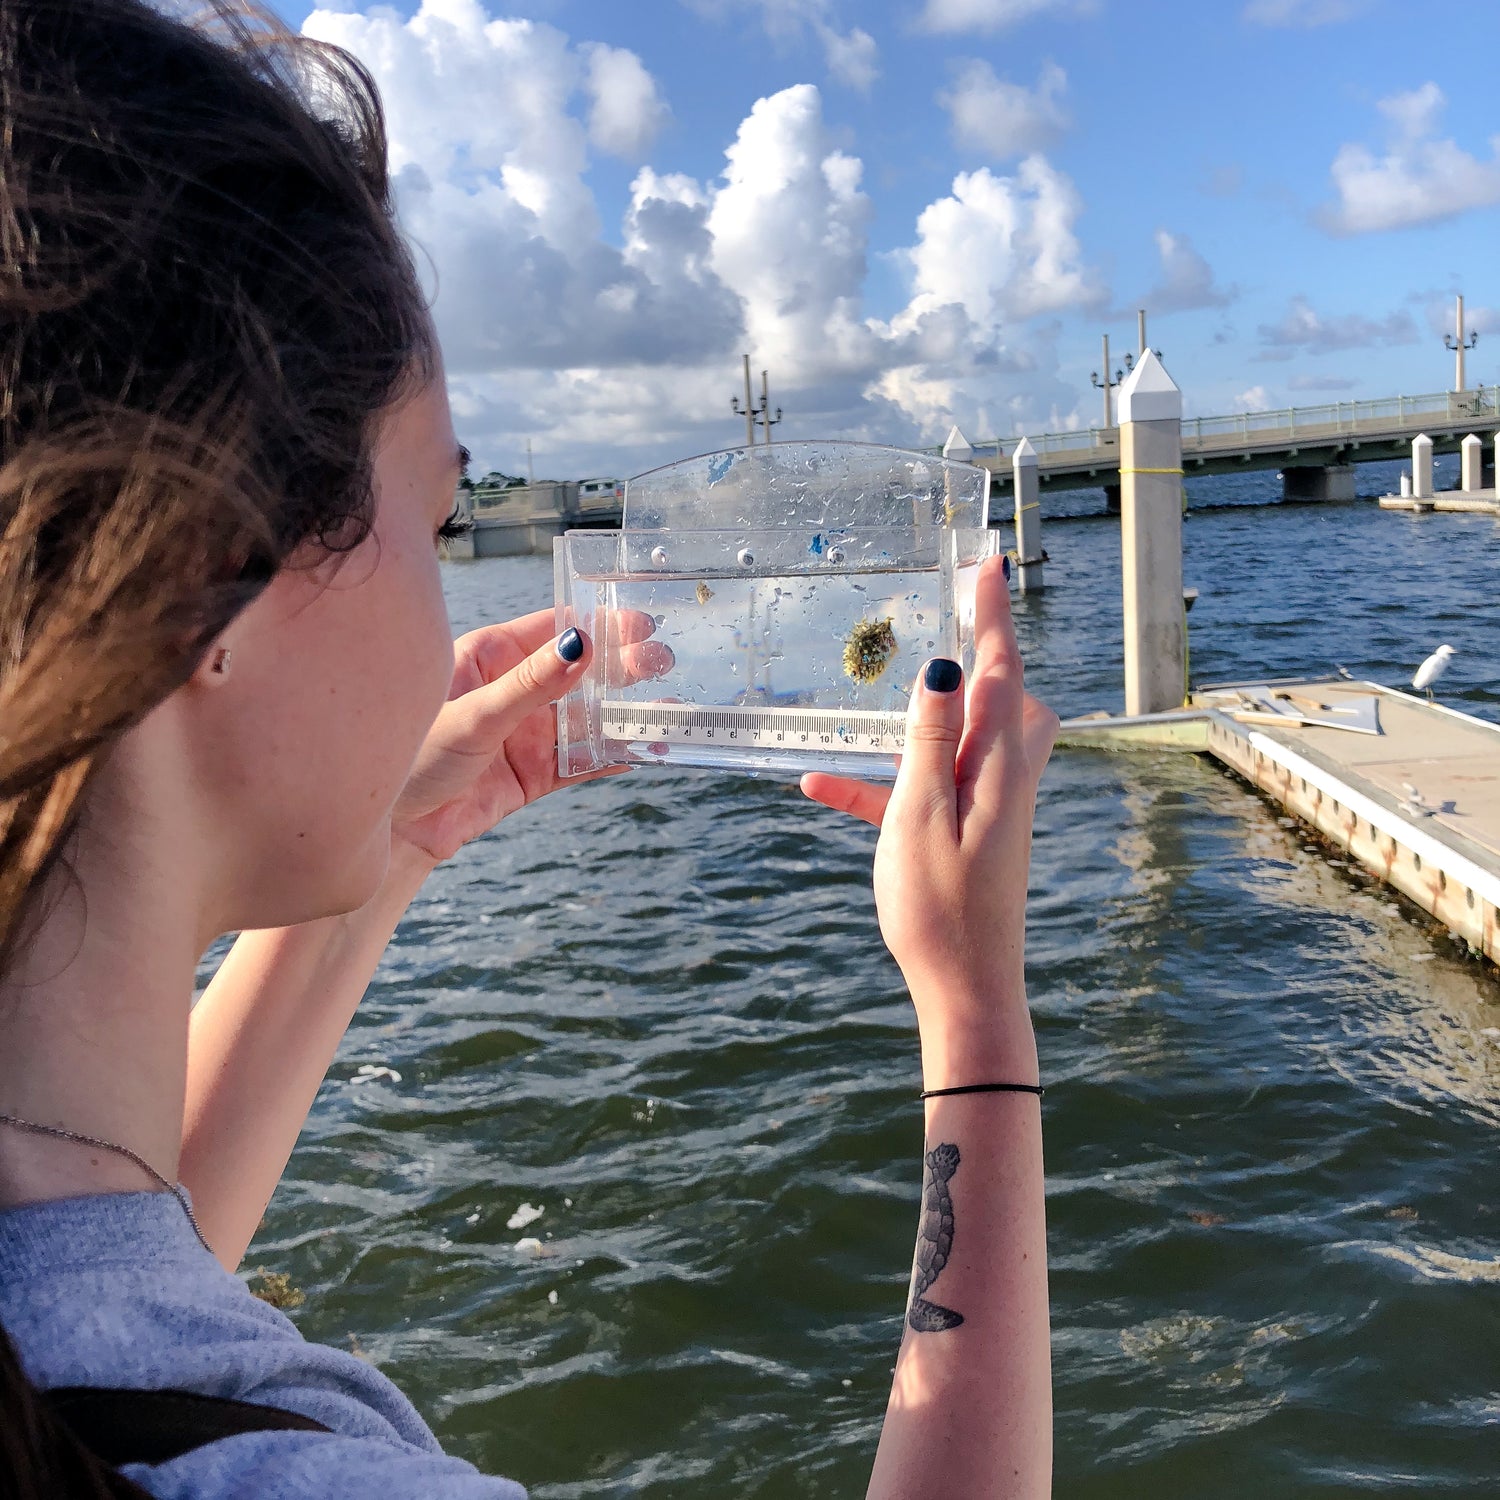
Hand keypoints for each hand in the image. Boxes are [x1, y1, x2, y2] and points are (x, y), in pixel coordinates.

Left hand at [391, 608, 671, 863]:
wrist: (389, 833)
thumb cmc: (409, 757)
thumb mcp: (475, 714)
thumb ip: (531, 685)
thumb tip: (581, 646)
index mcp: (489, 658)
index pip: (553, 631)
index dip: (598, 624)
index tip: (639, 622)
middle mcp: (510, 692)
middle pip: (577, 675)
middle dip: (620, 669)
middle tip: (663, 663)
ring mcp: (522, 735)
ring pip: (583, 720)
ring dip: (621, 715)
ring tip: (665, 708)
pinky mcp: (529, 776)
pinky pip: (578, 764)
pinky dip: (609, 758)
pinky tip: (641, 752)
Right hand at [800, 556, 1056, 1043]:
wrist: (964, 991)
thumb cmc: (941, 908)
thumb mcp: (921, 816)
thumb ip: (931, 740)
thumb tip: (944, 667)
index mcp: (1000, 767)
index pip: (1002, 670)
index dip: (994, 615)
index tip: (989, 563)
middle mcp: (1002, 778)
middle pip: (1004, 699)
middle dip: (983, 655)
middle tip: (955, 613)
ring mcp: (984, 808)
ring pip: (962, 740)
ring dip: (923, 716)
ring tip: (882, 689)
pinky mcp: (959, 836)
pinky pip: (919, 792)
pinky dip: (878, 783)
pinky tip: (816, 787)